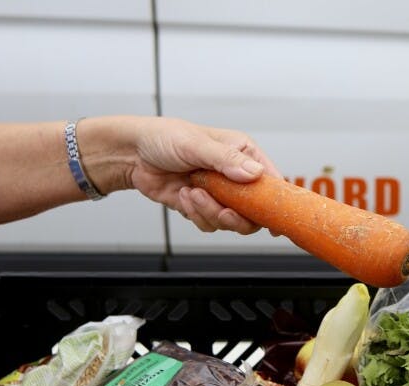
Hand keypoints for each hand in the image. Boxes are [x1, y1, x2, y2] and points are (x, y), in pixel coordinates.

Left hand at [105, 116, 280, 233]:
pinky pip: (209, 223)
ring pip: (231, 220)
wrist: (132, 154)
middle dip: (239, 215)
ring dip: (210, 212)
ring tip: (193, 193)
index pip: (271, 180)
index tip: (275, 216)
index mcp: (243, 155)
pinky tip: (184, 195)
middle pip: (255, 210)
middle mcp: (235, 176)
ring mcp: (219, 194)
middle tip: (225, 212)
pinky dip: (196, 214)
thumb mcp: (196, 144)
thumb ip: (226, 160)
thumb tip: (254, 173)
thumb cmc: (164, 138)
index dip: (277, 200)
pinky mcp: (202, 207)